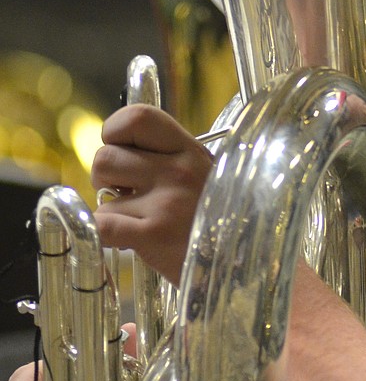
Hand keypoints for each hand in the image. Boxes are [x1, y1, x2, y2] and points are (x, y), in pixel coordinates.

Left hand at [91, 105, 212, 284]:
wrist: (248, 264)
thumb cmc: (225, 222)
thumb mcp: (210, 177)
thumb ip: (173, 160)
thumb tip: (124, 153)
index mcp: (193, 151)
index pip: (137, 117)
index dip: (115, 131)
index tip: (123, 150)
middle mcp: (179, 170)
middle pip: (106, 156)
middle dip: (105, 178)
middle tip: (127, 193)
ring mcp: (166, 203)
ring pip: (101, 194)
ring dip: (109, 208)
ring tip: (134, 218)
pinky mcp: (153, 235)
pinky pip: (102, 225)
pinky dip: (105, 235)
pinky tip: (126, 240)